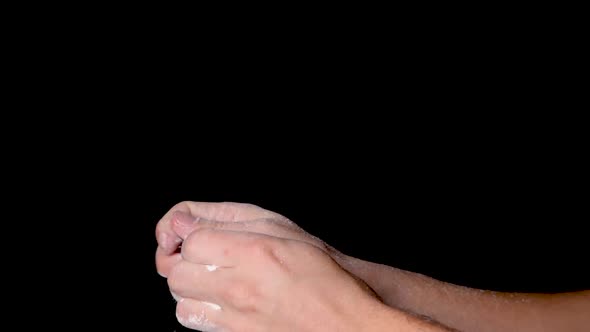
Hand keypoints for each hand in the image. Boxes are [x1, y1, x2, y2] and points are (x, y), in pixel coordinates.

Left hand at [167, 227, 381, 330]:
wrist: (343, 320)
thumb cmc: (320, 272)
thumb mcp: (280, 229)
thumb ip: (230, 222)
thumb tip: (183, 223)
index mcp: (253, 253)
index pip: (192, 242)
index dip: (196, 236)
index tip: (209, 238)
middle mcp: (240, 287)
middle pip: (178, 273)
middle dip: (187, 261)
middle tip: (207, 257)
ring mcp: (236, 317)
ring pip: (181, 301)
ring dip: (190, 287)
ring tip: (212, 279)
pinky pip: (196, 322)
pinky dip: (199, 309)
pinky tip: (219, 299)